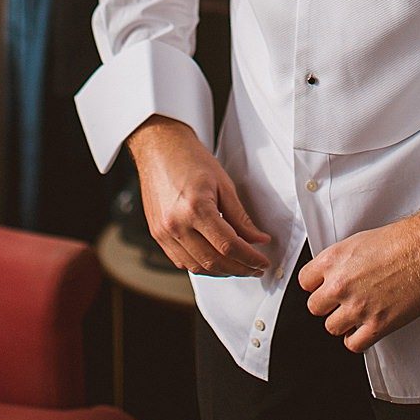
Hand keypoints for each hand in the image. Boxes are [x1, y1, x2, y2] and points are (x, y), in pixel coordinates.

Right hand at [126, 115, 273, 276]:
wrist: (158, 148)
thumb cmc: (188, 158)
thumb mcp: (223, 184)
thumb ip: (241, 217)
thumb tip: (257, 239)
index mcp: (195, 208)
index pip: (229, 246)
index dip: (250, 258)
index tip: (262, 261)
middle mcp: (176, 223)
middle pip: (214, 262)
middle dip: (240, 269)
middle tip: (255, 267)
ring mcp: (164, 231)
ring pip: (198, 267)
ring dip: (222, 272)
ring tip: (238, 266)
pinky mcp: (157, 233)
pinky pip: (181, 262)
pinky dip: (201, 267)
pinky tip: (215, 261)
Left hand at [298, 202, 419, 352]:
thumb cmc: (398, 241)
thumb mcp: (356, 242)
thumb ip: (338, 262)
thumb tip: (332, 275)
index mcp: (332, 260)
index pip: (304, 282)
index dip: (315, 286)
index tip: (323, 289)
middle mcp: (340, 284)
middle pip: (314, 307)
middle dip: (327, 306)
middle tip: (341, 303)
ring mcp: (358, 306)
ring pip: (331, 327)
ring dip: (342, 323)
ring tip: (355, 316)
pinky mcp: (378, 324)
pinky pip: (354, 344)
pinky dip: (357, 340)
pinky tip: (364, 331)